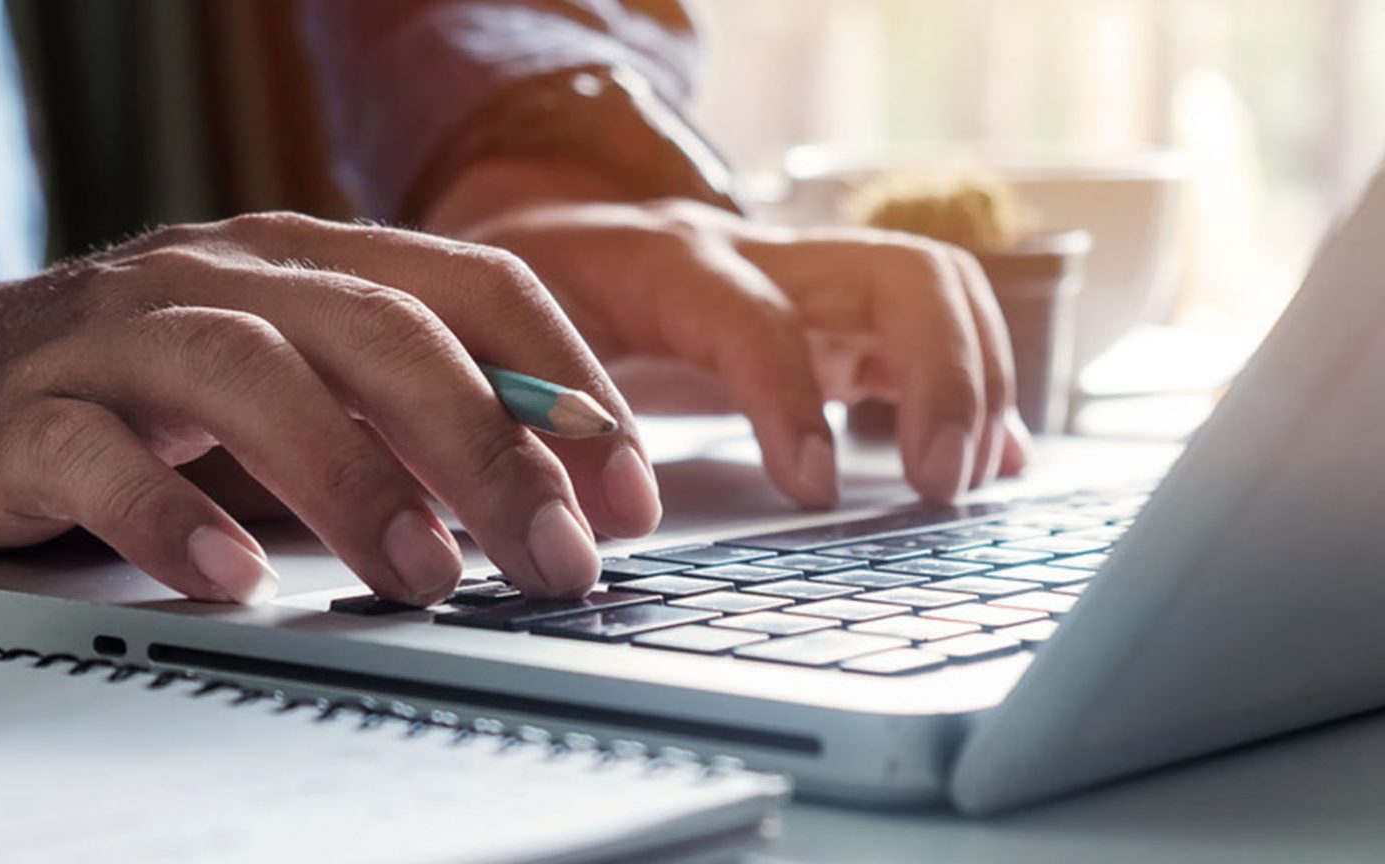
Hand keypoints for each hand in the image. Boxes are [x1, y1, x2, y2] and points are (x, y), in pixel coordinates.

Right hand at [0, 213, 660, 604]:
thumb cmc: (125, 392)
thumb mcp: (281, 388)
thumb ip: (391, 421)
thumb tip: (543, 502)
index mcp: (305, 258)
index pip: (472, 286)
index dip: (566, 385)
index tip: (627, 489)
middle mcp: (222, 275)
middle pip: (382, 329)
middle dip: (489, 444)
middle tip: (557, 554)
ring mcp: (118, 334)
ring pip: (252, 372)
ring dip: (353, 476)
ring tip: (423, 573)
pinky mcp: (22, 412)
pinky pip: (98, 454)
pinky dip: (170, 515)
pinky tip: (229, 578)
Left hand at [426, 159, 1029, 508]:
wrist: (533, 236)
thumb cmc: (519, 300)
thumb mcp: (504, 346)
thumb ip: (542, 416)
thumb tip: (592, 512)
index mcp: (665, 263)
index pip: (755, 317)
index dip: (792, 400)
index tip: (812, 490)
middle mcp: (757, 255)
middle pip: (898, 273)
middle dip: (944, 376)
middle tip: (939, 486)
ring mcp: (808, 279)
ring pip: (934, 290)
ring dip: (977, 382)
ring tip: (965, 482)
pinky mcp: (834, 314)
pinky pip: (928, 334)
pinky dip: (973, 394)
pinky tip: (988, 462)